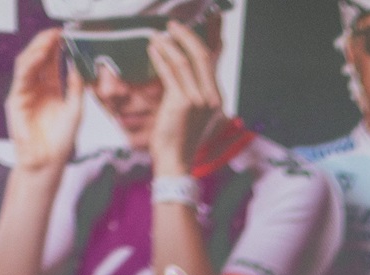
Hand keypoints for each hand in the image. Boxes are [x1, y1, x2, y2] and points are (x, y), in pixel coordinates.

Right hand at [6, 28, 83, 173]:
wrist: (48, 162)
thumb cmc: (60, 141)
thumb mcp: (75, 110)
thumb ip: (76, 88)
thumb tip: (79, 66)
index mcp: (51, 90)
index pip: (51, 63)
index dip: (57, 48)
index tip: (66, 36)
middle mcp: (37, 89)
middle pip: (38, 60)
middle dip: (46, 44)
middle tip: (56, 33)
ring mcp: (25, 93)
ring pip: (27, 64)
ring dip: (37, 50)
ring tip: (48, 41)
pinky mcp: (15, 100)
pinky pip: (21, 77)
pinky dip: (29, 65)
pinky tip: (39, 56)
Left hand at [147, 20, 225, 176]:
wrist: (175, 161)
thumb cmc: (179, 138)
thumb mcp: (192, 111)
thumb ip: (192, 88)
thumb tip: (181, 64)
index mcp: (216, 97)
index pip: (215, 59)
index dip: (211, 36)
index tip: (206, 19)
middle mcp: (211, 96)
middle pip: (203, 55)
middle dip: (187, 35)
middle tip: (173, 25)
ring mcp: (199, 100)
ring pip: (185, 61)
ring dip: (169, 44)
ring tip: (157, 35)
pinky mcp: (182, 102)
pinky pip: (171, 72)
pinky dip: (160, 57)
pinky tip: (153, 49)